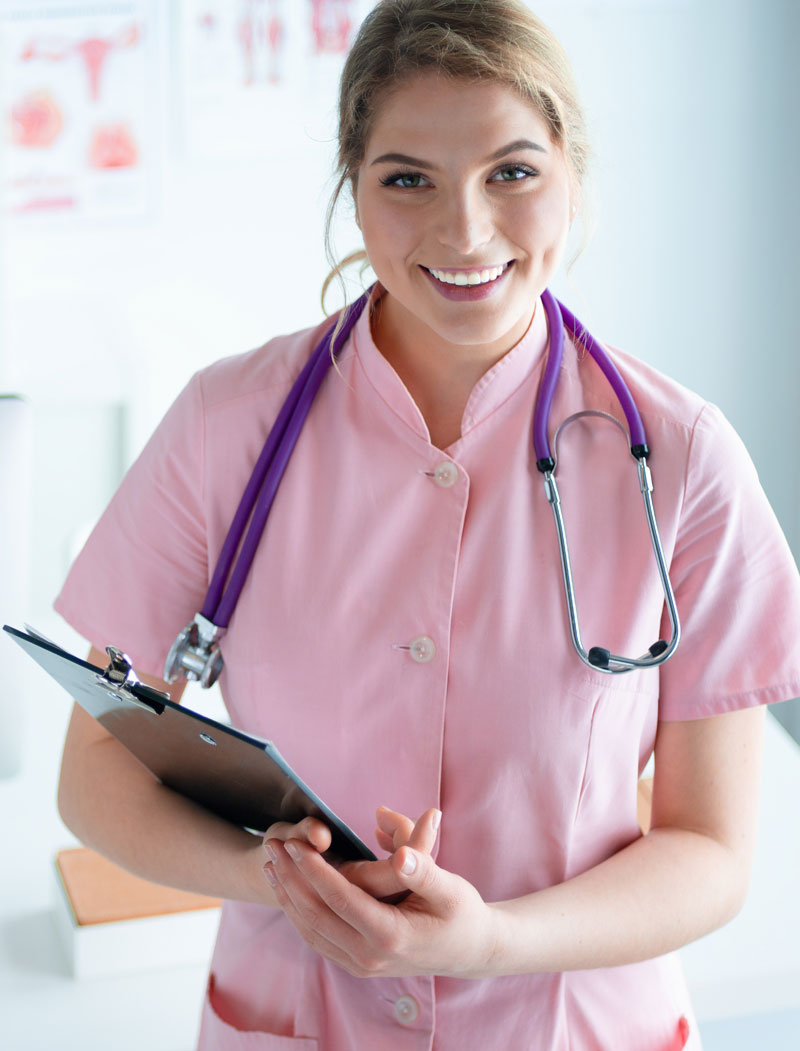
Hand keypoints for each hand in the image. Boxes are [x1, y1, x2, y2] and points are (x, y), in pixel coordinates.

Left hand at [263, 811, 501, 978]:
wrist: (469, 951)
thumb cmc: (461, 912)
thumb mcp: (449, 887)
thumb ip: (423, 869)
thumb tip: (401, 855)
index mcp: (389, 936)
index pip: (338, 899)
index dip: (312, 870)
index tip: (294, 843)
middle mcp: (369, 956)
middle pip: (315, 915)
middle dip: (289, 878)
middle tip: (272, 845)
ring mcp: (360, 964)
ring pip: (310, 929)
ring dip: (287, 895)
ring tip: (271, 862)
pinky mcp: (356, 963)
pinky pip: (317, 938)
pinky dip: (298, 912)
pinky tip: (289, 889)